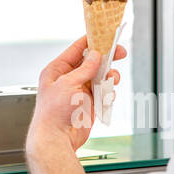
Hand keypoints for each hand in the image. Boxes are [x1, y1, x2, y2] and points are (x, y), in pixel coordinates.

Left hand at [28, 36, 126, 152]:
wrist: (57, 138)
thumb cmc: (54, 113)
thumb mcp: (69, 84)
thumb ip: (84, 69)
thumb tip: (95, 56)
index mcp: (57, 70)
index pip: (76, 49)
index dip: (92, 41)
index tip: (106, 35)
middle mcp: (68, 79)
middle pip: (91, 62)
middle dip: (106, 59)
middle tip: (120, 53)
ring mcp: (79, 91)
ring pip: (100, 77)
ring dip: (109, 77)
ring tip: (113, 80)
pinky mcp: (88, 103)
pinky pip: (103, 92)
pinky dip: (108, 93)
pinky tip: (107, 97)